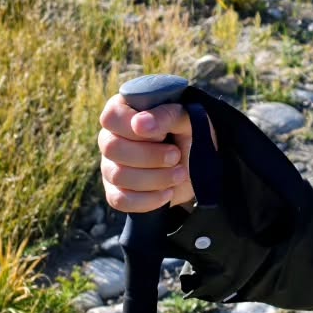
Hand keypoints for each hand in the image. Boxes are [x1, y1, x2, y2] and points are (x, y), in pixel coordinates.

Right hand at [98, 94, 214, 211]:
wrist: (201, 165)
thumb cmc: (191, 134)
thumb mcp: (188, 119)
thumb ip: (167, 115)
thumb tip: (139, 123)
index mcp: (125, 112)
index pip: (112, 117)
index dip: (133, 127)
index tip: (161, 135)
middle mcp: (111, 138)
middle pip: (112, 148)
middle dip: (150, 156)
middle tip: (176, 155)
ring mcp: (111, 166)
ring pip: (118, 175)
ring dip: (155, 178)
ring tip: (180, 173)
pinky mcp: (116, 192)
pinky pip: (120, 200)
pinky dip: (148, 199)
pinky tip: (167, 192)